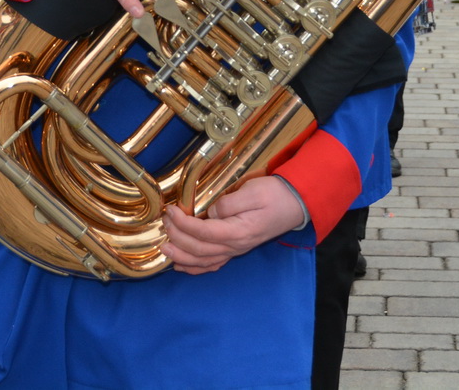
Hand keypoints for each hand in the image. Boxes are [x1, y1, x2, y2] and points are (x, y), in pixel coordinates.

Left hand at [161, 177, 306, 274]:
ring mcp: (235, 250)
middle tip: (164, 222)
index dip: (183, 224)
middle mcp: (236, 246)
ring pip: (203, 261)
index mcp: (238, 231)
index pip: (203, 232)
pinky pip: (212, 264)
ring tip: (165, 247)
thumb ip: (229, 203)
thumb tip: (211, 213)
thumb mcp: (253, 191)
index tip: (170, 211)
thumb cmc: (274, 195)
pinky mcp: (235, 249)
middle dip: (177, 237)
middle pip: (199, 249)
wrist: (294, 204)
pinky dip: (194, 267)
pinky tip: (181, 265)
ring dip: (181, 256)